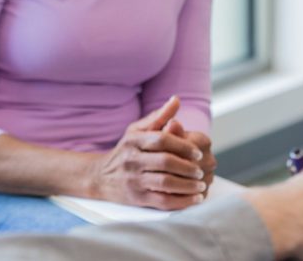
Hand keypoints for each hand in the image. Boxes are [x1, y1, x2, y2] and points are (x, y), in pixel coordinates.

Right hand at [89, 96, 207, 209]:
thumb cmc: (125, 151)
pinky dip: (181, 201)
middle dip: (188, 167)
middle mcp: (132, 160)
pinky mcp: (137, 198)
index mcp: (134, 141)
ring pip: (165, 183)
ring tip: (201, 184)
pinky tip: (194, 198)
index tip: (198, 153)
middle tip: (202, 170)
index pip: (162, 140)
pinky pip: (162, 201)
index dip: (183, 145)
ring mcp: (134, 180)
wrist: (100, 177)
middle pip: (165, 162)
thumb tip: (176, 100)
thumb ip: (159, 117)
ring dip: (188, 185)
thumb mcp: (137, 131)